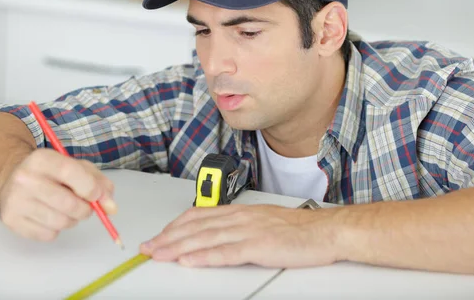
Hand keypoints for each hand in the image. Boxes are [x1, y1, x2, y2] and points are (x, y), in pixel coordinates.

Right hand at [0, 149, 116, 240]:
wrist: (12, 180)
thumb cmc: (51, 174)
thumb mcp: (77, 168)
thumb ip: (99, 183)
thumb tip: (112, 208)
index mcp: (42, 159)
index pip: (71, 173)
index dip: (91, 188)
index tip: (96, 195)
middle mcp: (25, 178)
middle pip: (69, 204)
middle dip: (85, 210)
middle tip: (84, 207)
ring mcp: (15, 201)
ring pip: (60, 222)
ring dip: (72, 220)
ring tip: (66, 210)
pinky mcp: (11, 221)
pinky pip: (48, 234)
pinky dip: (56, 229)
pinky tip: (49, 216)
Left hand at [139, 204, 338, 267]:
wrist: (325, 230)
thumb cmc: (298, 229)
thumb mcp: (263, 221)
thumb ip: (239, 227)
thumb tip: (218, 236)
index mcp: (240, 212)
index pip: (199, 216)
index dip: (175, 226)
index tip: (159, 235)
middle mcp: (240, 218)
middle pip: (196, 227)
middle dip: (168, 238)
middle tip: (148, 247)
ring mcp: (249, 232)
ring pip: (205, 238)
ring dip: (178, 247)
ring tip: (158, 254)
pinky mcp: (259, 247)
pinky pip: (227, 253)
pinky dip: (205, 257)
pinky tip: (190, 261)